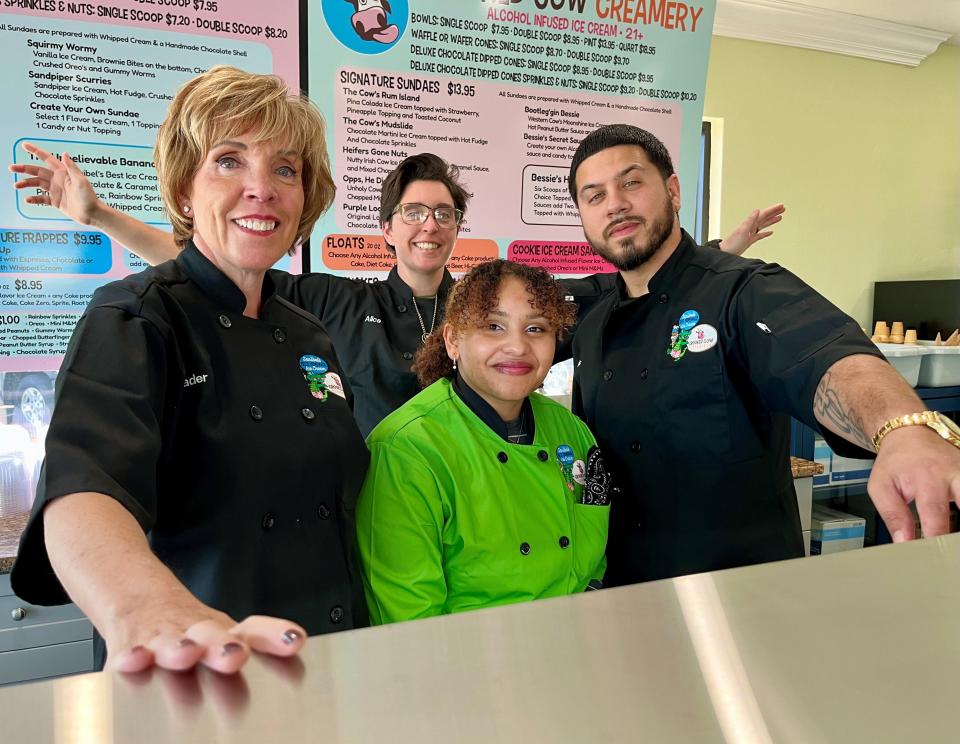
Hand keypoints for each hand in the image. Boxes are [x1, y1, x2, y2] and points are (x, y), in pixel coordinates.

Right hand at [9, 142, 103, 225]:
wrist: (92, 214)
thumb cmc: (89, 197)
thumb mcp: (81, 181)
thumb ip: (71, 168)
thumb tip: (64, 153)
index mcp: (63, 173)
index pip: (47, 159)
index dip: (36, 151)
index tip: (24, 145)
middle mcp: (58, 180)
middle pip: (37, 171)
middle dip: (24, 168)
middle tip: (12, 168)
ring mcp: (56, 190)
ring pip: (37, 184)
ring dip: (26, 184)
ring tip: (16, 185)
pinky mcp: (56, 201)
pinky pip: (42, 198)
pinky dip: (34, 198)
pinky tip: (28, 199)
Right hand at [105, 597, 305, 673]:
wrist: (140, 599)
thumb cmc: (190, 630)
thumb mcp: (225, 637)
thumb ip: (259, 645)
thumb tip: (296, 648)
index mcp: (225, 633)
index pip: (255, 630)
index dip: (275, 634)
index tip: (294, 640)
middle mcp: (197, 634)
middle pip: (212, 637)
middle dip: (223, 647)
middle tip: (235, 655)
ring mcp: (163, 639)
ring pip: (170, 643)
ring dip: (178, 649)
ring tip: (185, 656)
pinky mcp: (130, 646)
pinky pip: (128, 652)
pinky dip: (130, 656)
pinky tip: (132, 660)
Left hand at [718, 203, 784, 255]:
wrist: (726, 253)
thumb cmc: (732, 243)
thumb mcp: (742, 230)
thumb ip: (750, 220)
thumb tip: (757, 210)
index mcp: (749, 223)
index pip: (763, 214)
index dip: (772, 209)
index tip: (781, 206)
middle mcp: (750, 227)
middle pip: (764, 217)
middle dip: (774, 212)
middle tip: (783, 208)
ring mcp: (750, 233)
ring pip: (763, 225)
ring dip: (771, 220)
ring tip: (779, 217)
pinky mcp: (749, 240)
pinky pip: (760, 235)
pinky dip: (765, 233)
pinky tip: (770, 232)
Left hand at [867, 425, 959, 541]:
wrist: (909, 434)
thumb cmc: (895, 462)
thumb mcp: (880, 485)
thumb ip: (892, 515)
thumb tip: (903, 542)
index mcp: (926, 477)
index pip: (935, 513)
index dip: (936, 537)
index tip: (932, 555)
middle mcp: (953, 474)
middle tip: (952, 550)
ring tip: (954, 543)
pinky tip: (957, 526)